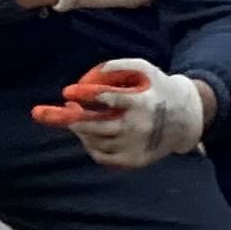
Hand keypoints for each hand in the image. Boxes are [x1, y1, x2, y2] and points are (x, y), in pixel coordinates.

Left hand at [34, 56, 210, 167]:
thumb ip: (115, 67)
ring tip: (74, 115)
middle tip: (45, 111)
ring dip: (78, 128)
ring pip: (94, 140)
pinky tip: (87, 133)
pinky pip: (101, 156)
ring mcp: (135, 147)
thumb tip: (84, 79)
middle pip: (94, 126)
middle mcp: (138, 127)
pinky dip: (89, 145)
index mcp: (141, 103)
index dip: (86, 94)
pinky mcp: (133, 161)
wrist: (186, 119)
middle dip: (66, 118)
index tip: (67, 92)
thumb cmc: (157, 88)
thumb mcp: (143, 68)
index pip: (109, 98)